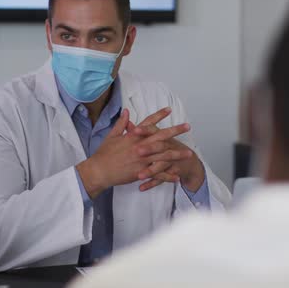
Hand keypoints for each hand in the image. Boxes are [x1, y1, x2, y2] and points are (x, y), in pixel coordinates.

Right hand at [76, 109, 192, 198]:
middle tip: (187, 126)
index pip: (148, 122)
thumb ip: (121, 123)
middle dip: (175, 131)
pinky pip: (157, 174)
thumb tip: (127, 111)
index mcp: (133, 136)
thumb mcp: (112, 136)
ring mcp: (142, 159)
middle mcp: (140, 146)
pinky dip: (167, 176)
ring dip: (177, 154)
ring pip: (163, 156)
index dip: (159, 115)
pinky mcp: (141, 172)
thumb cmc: (103, 153)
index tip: (169, 109)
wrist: (99, 170)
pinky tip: (177, 177)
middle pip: (161, 136)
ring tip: (189, 153)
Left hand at [128, 108, 205, 192]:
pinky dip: (152, 183)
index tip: (134, 130)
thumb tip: (126, 122)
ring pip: (161, 165)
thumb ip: (140, 130)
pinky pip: (162, 178)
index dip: (144, 130)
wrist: (188, 160)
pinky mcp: (174, 171)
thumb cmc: (168, 146)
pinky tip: (142, 188)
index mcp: (162, 136)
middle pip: (159, 146)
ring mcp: (172, 159)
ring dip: (150, 170)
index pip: (153, 130)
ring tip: (139, 176)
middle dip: (149, 148)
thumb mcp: (156, 136)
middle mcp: (168, 146)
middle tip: (137, 151)